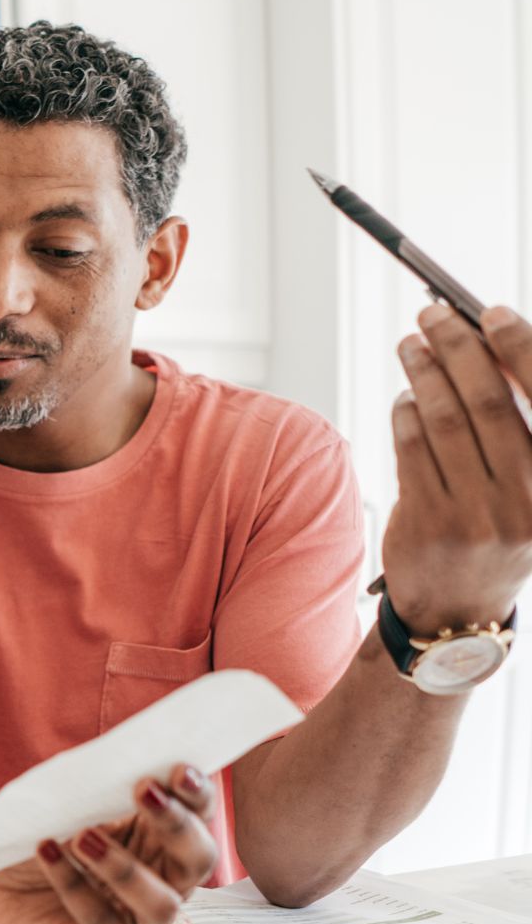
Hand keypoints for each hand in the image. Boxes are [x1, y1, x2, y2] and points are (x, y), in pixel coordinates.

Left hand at [0, 767, 216, 923]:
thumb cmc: (36, 842)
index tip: (178, 769)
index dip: (197, 795)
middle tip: (145, 791)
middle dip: (178, 825)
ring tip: (83, 836)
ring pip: (162, 904)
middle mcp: (160, 885)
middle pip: (198, 861)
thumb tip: (126, 760)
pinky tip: (48, 852)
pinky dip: (75, 886)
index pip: (198, 819)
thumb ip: (102, 792)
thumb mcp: (69, 809)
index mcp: (157, 843)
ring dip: (126, 867)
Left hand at [383, 304, 531, 631]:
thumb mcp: (528, 486)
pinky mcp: (430, 524)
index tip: (490, 312)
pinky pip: (411, 449)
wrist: (462, 611)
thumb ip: (520, 425)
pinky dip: (405, 411)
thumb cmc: (501, 528)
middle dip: (457, 347)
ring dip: (423, 372)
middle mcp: (529, 499)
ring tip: (412, 345)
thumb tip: (488, 347)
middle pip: (488, 400)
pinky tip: (406, 394)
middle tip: (432, 315)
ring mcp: (478, 515)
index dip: (517, 347)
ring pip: (443, 420)